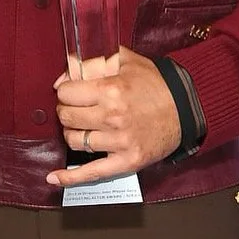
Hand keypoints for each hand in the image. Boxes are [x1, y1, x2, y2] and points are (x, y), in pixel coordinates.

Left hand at [47, 46, 180, 186]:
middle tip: (75, 107)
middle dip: (66, 110)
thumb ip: (93, 61)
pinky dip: (70, 177)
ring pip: (75, 140)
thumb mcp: (126, 61)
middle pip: (67, 117)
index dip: (65, 91)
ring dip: (73, 132)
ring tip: (81, 126)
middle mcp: (112, 116)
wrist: (184, 109)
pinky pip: (91, 172)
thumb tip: (64, 77)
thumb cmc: (154, 83)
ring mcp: (119, 142)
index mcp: (111, 89)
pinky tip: (54, 178)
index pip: (67, 93)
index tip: (70, 91)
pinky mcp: (126, 162)